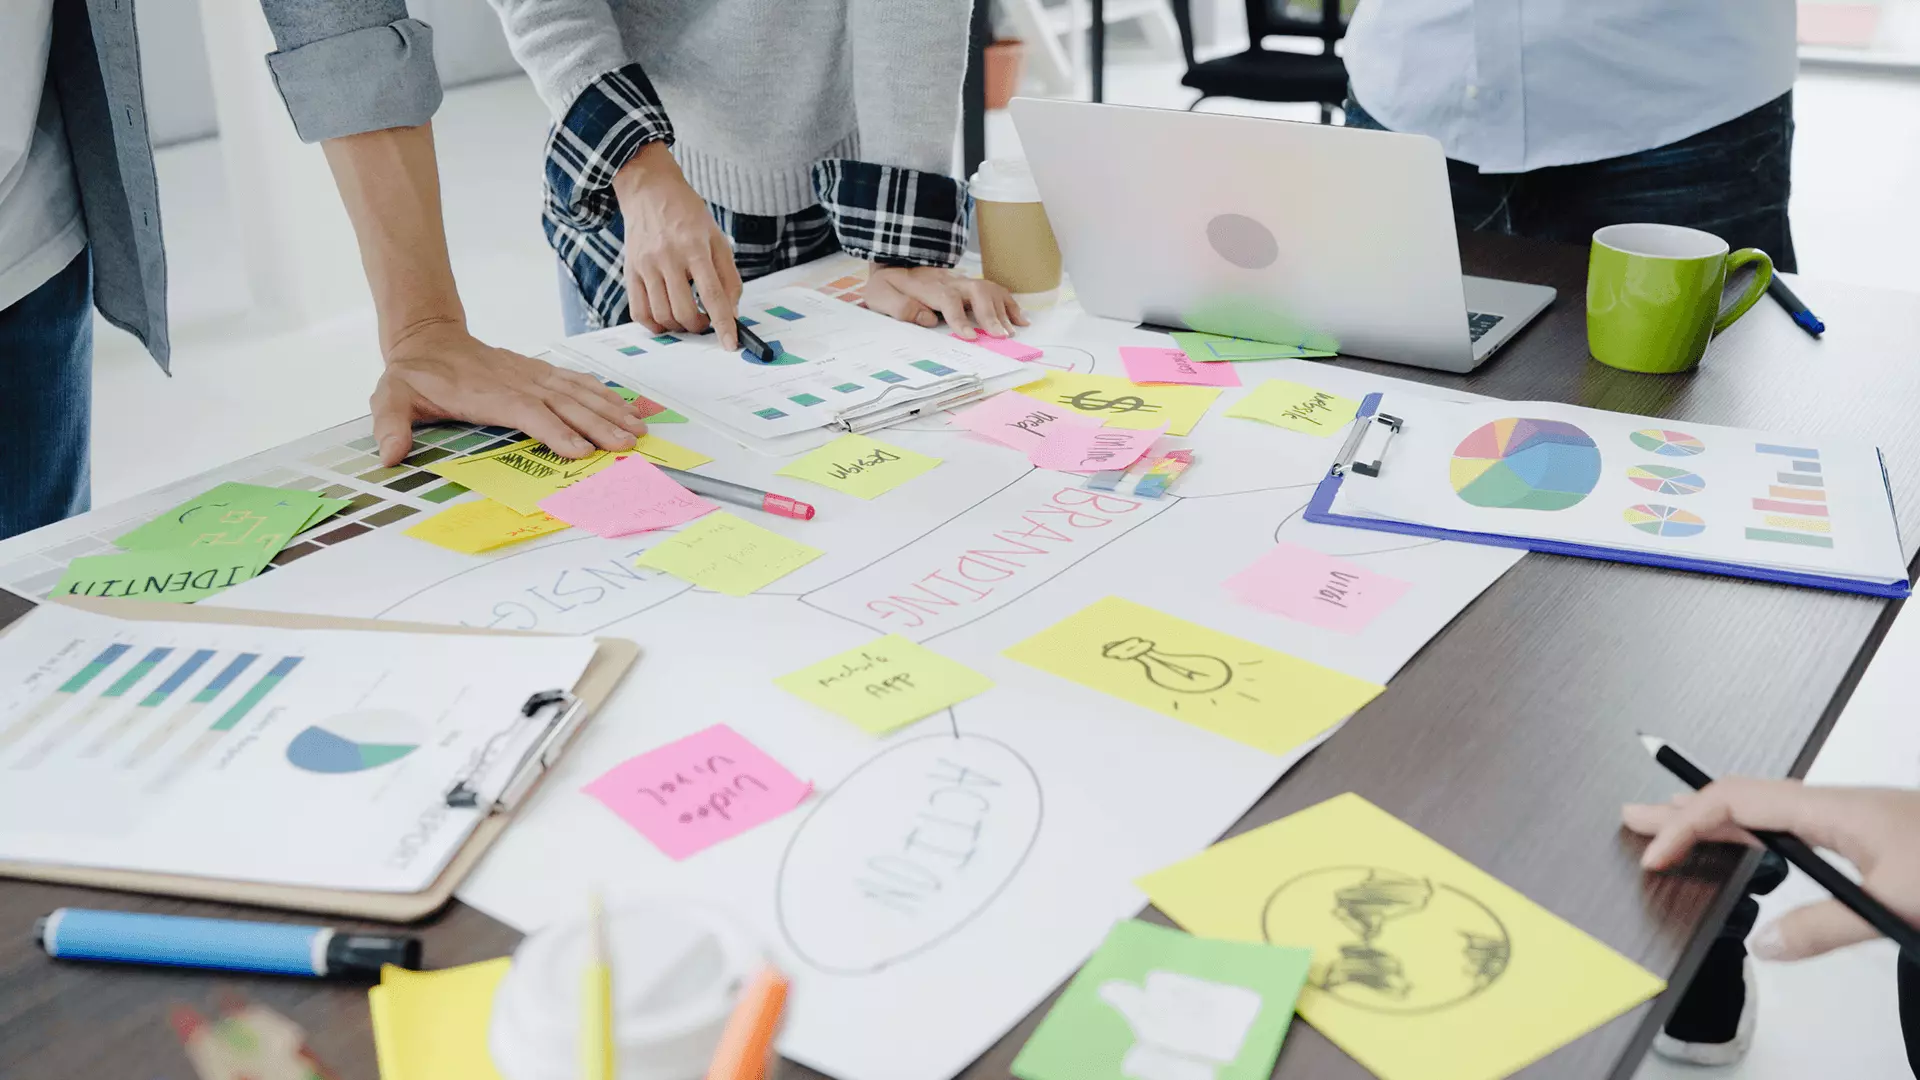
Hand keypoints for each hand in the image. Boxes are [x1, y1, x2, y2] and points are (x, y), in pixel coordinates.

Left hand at [372, 318, 647, 464]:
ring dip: (608, 410)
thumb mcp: (391, 396)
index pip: (527, 411)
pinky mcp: (538, 371)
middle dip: (598, 424)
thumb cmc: (413, 375)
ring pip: (576, 391)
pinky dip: (601, 393)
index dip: (555, 430)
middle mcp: (515, 381)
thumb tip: (390, 453)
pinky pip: (575, 381)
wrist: (428, 338)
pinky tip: (622, 405)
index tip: (581, 450)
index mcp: (485, 393)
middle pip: (563, 403)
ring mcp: (530, 374)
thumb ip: (391, 424)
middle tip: (626, 445)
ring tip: (636, 429)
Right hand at [612, 141, 741, 348]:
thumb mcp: (717, 239)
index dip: (723, 324)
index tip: (730, 344)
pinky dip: (654, 325)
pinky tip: (666, 320)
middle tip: (705, 321)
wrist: (650, 191)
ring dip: (678, 327)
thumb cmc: (688, 215)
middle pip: (684, 310)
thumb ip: (728, 277)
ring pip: (661, 315)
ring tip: (687, 318)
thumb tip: (730, 314)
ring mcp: (645, 265)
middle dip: (699, 326)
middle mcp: (668, 257)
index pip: (713, 294)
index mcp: (695, 247)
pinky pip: (638, 311)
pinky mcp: (629, 270)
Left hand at [864, 266, 1028, 339]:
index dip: (960, 318)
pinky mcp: (968, 284)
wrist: (892, 262)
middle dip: (990, 314)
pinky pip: (994, 290)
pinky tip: (1020, 319)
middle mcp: (949, 281)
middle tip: (1001, 336)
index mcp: (927, 286)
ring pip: (988, 289)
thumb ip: (900, 307)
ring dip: (1003, 309)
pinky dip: (1009, 303)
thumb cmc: (886, 284)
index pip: (948, 300)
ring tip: (1013, 330)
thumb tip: (928, 319)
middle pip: (976, 291)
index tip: (971, 336)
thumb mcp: (880, 295)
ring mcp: (961, 281)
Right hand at [1623, 778, 1919, 960]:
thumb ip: (1825, 925)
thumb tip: (1767, 943)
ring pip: (1768, 808)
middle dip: (1685, 807)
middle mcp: (1842, 806)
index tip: (1657, 853)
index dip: (1688, 823)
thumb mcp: (1895, 907)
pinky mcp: (1873, 835)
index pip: (1739, 802)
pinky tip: (1746, 846)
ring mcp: (1857, 818)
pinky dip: (1753, 830)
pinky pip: (1793, 824)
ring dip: (1716, 818)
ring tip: (1676, 828)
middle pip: (1744, 796)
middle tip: (1635, 818)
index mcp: (1838, 809)